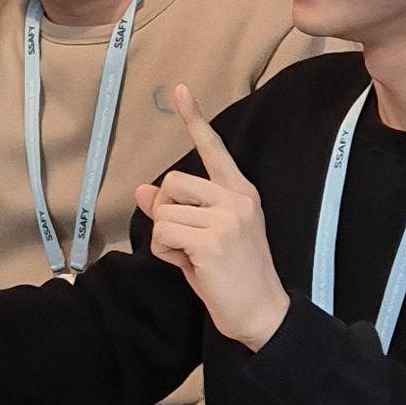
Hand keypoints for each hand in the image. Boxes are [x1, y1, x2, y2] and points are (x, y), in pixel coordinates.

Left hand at [140, 81, 289, 349]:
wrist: (263, 314)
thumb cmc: (232, 277)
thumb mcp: (204, 237)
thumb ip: (177, 211)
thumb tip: (142, 189)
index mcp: (240, 193)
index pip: (214, 149)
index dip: (195, 119)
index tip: (180, 90)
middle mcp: (236, 199)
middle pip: (173, 181)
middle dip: (166, 211)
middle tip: (185, 240)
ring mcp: (226, 218)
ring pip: (164, 210)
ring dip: (165, 238)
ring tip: (192, 258)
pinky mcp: (212, 241)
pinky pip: (163, 234)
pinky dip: (165, 253)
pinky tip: (190, 267)